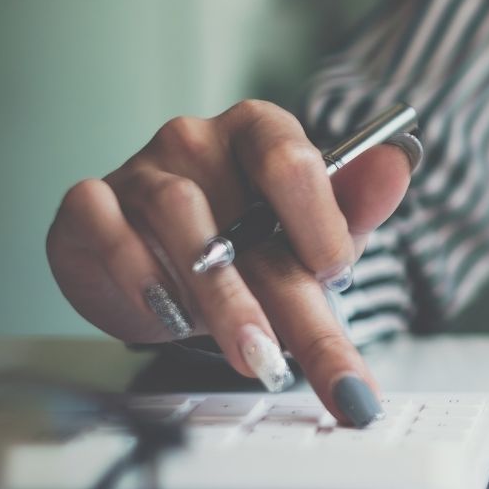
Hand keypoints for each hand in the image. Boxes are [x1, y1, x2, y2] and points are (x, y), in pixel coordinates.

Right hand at [45, 101, 413, 425]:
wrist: (158, 276)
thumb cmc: (243, 244)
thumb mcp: (311, 235)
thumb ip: (356, 207)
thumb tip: (398, 163)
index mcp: (262, 134)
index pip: (295, 160)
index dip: (318, 221)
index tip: (335, 274)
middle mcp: (199, 140)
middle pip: (243, 208)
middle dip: (277, 294)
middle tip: (293, 354)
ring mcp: (142, 170)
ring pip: (179, 220)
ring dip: (218, 298)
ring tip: (248, 354)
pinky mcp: (90, 205)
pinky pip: (109, 232)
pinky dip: (138, 275)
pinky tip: (166, 316)